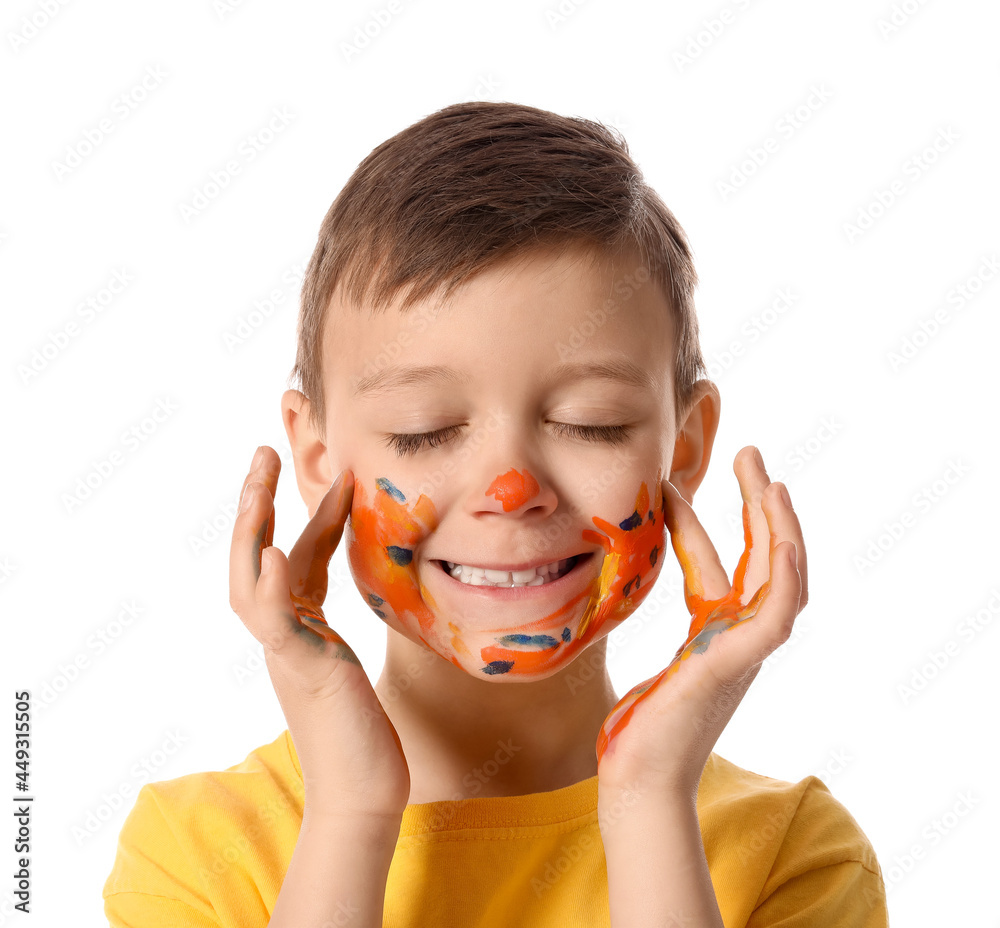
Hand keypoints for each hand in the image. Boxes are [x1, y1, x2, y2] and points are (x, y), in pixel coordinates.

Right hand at [229, 446, 409, 819]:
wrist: (364, 794)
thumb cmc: (365, 735)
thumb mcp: (354, 666)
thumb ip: (342, 630)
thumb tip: (372, 595)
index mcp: (301, 630)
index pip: (298, 557)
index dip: (310, 512)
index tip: (331, 471)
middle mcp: (284, 636)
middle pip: (256, 556)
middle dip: (258, 501)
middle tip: (264, 448)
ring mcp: (286, 653)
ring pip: (251, 580)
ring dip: (252, 526)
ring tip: (258, 477)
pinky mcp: (299, 673)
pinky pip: (274, 624)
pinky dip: (270, 586)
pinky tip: (273, 551)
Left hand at [596, 446, 806, 798]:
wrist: (636, 782)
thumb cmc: (635, 733)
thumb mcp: (639, 659)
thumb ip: (641, 628)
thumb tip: (609, 589)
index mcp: (714, 637)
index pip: (717, 567)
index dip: (698, 522)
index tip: (671, 483)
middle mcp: (737, 640)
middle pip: (764, 560)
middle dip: (757, 505)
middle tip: (746, 452)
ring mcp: (743, 653)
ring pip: (782, 580)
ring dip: (780, 527)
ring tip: (768, 478)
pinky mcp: (735, 665)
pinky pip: (775, 617)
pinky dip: (786, 579)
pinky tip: (783, 540)